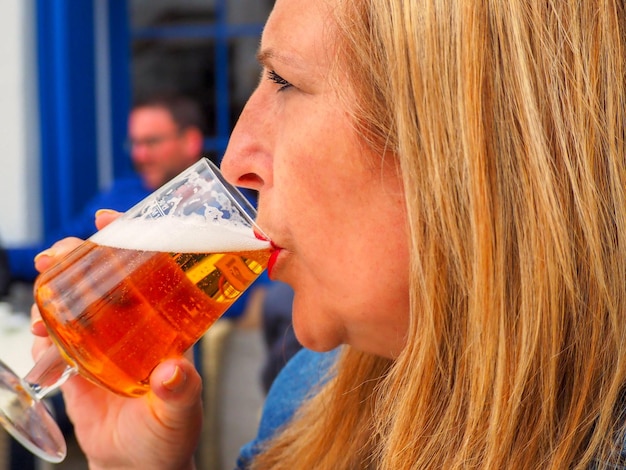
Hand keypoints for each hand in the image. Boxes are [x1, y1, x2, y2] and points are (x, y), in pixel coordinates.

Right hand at [30, 210, 202, 469]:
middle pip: (104, 277)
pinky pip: (55, 337)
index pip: (151, 270)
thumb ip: (179, 392)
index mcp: (165, 324)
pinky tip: (40, 340)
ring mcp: (104, 341)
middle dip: (78, 257)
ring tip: (41, 303)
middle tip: (58, 254)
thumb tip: (171, 372)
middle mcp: (134, 325)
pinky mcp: (79, 362)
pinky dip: (43, 332)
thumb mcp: (179, 412)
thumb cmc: (169, 435)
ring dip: (53, 293)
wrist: (137, 465)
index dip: (131, 239)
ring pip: (75, 301)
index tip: (108, 219)